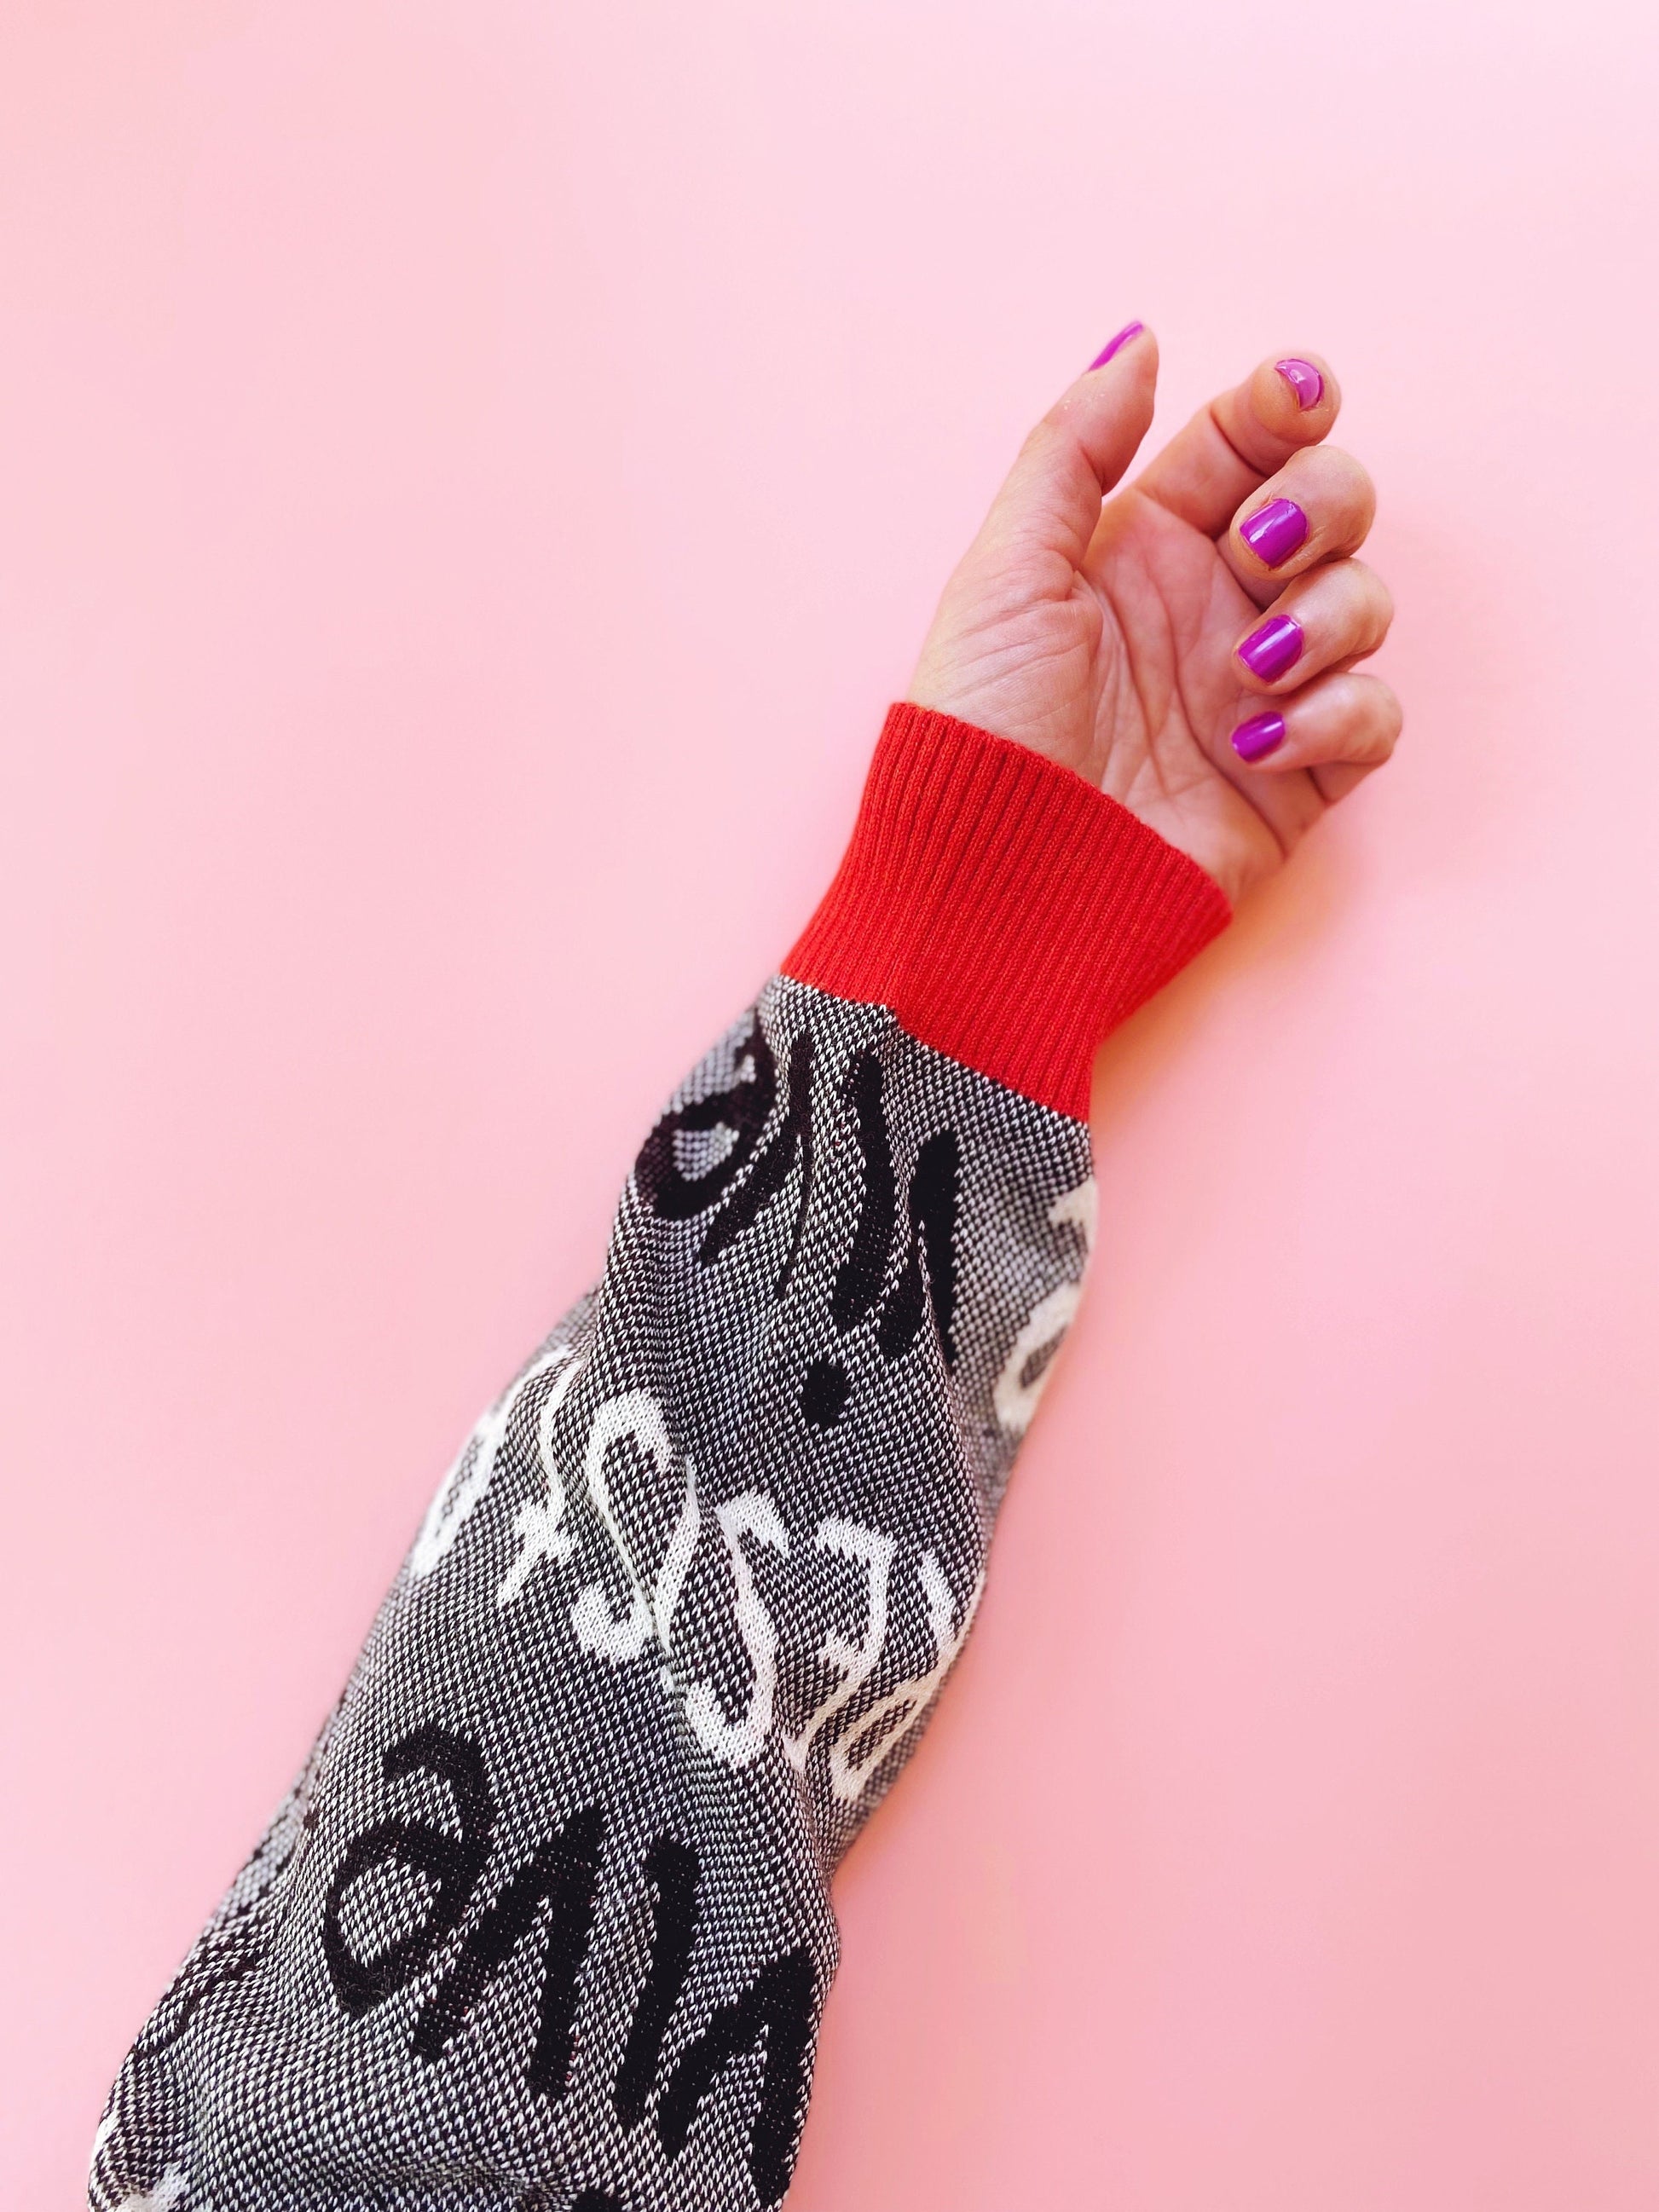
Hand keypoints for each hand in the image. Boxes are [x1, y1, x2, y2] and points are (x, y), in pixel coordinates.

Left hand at [907, 327, 1399, 904]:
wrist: (999, 883)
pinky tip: (1257, 744)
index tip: (1293, 398)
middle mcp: (1212, 607)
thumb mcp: (1006, 573)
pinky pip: (1374, 717)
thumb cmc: (981, 731)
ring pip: (1365, 602)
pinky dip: (1337, 715)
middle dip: (1318, 506)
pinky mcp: (1297, 778)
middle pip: (1331, 506)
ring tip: (1244, 672)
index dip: (1285, 405)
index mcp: (1144, 545)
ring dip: (1325, 617)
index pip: (1246, 443)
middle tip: (1255, 552)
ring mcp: (1262, 691)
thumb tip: (1139, 340)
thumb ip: (1072, 449)